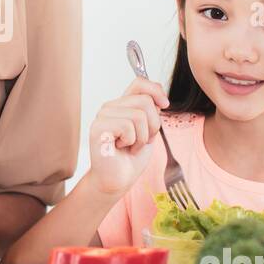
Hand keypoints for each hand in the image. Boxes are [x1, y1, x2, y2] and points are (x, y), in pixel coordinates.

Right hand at [87, 77, 167, 194]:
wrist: (117, 180)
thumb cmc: (131, 157)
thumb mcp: (148, 130)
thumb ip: (151, 112)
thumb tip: (160, 98)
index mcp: (121, 104)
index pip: (139, 83)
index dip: (156, 90)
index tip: (165, 104)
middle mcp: (110, 107)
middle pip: (145, 101)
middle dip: (152, 125)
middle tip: (141, 141)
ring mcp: (102, 116)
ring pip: (138, 115)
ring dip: (142, 137)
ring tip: (130, 146)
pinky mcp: (98, 127)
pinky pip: (128, 127)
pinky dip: (132, 142)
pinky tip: (121, 148)